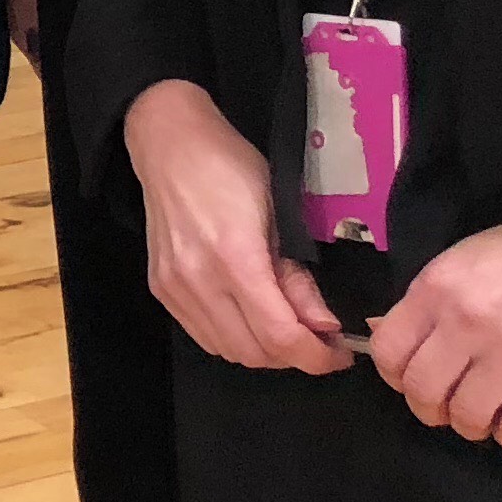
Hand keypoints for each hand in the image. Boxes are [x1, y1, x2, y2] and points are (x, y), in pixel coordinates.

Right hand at [125, 80, 353, 374]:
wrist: (170, 145)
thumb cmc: (231, 167)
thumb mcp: (280, 213)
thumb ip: (299, 277)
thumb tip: (325, 326)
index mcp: (234, 255)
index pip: (280, 336)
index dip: (317, 356)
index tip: (340, 353)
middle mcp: (198, 280)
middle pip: (255, 353)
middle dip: (295, 355)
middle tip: (318, 337)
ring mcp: (175, 288)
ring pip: (229, 351)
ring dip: (264, 351)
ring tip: (285, 325)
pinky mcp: (161, 289)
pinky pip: (205, 337)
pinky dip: (235, 339)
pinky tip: (250, 317)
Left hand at [365, 189, 501, 447]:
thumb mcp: (461, 262)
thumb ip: (425, 303)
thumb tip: (382, 333)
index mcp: (437, 290)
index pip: (388, 352)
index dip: (394, 375)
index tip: (411, 380)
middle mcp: (468, 324)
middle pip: (422, 391)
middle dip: (428, 408)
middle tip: (447, 405)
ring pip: (468, 417)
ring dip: (471, 424)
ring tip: (484, 413)